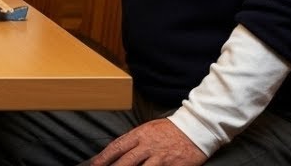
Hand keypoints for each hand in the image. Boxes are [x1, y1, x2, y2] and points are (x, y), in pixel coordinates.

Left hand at [90, 119, 205, 165]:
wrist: (196, 129)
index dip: (104, 157)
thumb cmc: (170, 130)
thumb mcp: (148, 129)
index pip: (117, 146)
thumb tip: (117, 150)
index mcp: (140, 134)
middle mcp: (149, 146)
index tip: (94, 164)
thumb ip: (133, 140)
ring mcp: (161, 157)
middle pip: (126, 160)